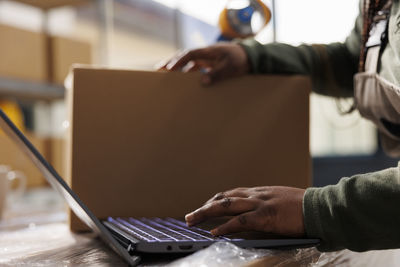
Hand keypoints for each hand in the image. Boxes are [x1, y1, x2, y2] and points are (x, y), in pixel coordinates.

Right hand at [158, 43, 250, 84]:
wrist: (249, 57)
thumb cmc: (240, 61)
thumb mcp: (231, 68)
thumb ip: (217, 74)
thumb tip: (203, 81)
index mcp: (208, 51)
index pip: (189, 54)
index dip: (178, 62)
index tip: (169, 69)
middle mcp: (204, 54)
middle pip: (183, 56)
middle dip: (170, 63)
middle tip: (158, 70)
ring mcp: (205, 59)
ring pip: (186, 62)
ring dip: (176, 68)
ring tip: (164, 76)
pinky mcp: (207, 64)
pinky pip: (193, 68)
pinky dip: (185, 73)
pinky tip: (180, 82)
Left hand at [185, 186, 305, 236]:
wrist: (319, 207)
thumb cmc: (303, 207)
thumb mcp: (280, 201)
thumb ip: (265, 206)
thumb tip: (254, 218)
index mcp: (260, 192)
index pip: (231, 194)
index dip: (215, 201)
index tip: (205, 207)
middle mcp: (256, 195)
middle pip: (223, 198)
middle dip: (204, 207)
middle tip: (190, 216)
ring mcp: (260, 204)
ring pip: (226, 206)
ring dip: (206, 213)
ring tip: (192, 221)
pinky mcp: (266, 216)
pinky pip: (240, 221)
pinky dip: (225, 227)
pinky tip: (214, 232)